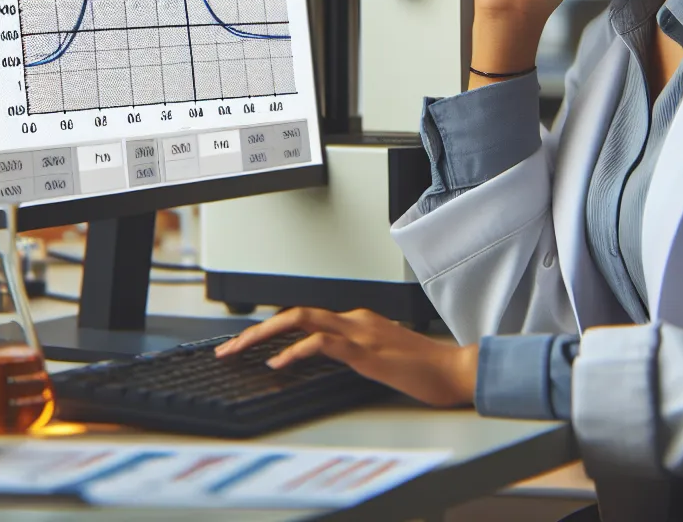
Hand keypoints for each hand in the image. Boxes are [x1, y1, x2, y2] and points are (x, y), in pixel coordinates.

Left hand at [215, 307, 478, 408]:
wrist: (454, 369)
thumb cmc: (422, 368)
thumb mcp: (378, 358)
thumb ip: (352, 353)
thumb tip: (322, 360)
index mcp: (356, 320)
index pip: (304, 318)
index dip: (270, 329)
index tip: (245, 344)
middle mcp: (354, 319)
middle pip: (295, 313)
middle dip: (256, 329)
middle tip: (228, 347)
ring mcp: (360, 333)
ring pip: (303, 320)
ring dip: (265, 334)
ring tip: (240, 350)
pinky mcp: (367, 352)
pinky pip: (324, 344)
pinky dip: (296, 351)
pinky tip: (280, 362)